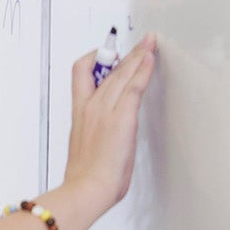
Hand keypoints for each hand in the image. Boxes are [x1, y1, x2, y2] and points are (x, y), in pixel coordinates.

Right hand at [62, 32, 158, 208]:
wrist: (87, 186)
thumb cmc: (86, 175)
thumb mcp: (84, 147)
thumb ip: (94, 132)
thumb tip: (104, 133)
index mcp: (79, 112)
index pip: (81, 73)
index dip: (95, 59)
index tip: (109, 55)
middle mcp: (90, 105)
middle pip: (108, 69)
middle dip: (126, 53)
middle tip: (141, 42)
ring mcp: (105, 108)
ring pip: (123, 72)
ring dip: (138, 55)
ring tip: (150, 43)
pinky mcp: (122, 115)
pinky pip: (134, 85)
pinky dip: (143, 69)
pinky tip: (151, 59)